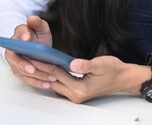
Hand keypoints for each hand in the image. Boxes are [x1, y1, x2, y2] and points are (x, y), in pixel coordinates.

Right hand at [4, 15, 56, 88]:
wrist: (35, 46)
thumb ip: (37, 22)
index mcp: (18, 34)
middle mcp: (13, 49)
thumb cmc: (37, 37)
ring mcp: (15, 62)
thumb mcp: (41, 27)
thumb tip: (32, 18)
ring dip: (35, 75)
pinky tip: (47, 84)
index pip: (18, 33)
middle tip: (33, 68)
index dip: (22, 35)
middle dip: (23, 64)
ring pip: (21, 71)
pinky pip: (26, 79)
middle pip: (14, 57)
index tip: (28, 37)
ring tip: (49, 77)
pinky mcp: (19, 72)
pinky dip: (37, 82)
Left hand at [30, 56, 149, 103]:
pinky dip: (53, 75)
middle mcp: (75, 95)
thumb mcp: (100, 64)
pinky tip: (48, 66)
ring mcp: (75, 95)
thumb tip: (72, 64)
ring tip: (35, 60)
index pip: (57, 74)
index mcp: (80, 89)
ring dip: (46, 72)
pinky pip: (60, 83)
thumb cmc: (114, 70)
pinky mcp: (76, 92)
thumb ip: (85, 64)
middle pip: (52, 80)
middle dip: (41, 68)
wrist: (123, 78)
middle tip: (28, 56)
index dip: (44, 64)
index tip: (33, 55)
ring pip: (54, 83)